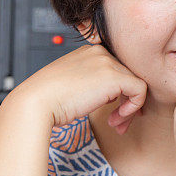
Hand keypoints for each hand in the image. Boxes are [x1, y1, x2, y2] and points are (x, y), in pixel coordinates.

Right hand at [4, 44, 146, 133]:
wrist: (35, 102)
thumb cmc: (48, 98)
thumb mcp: (73, 83)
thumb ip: (94, 83)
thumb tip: (113, 96)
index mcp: (90, 51)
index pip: (118, 68)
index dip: (120, 91)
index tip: (114, 109)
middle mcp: (101, 52)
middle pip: (129, 76)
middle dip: (126, 102)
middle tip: (117, 121)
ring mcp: (108, 63)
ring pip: (137, 84)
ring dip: (129, 109)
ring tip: (116, 124)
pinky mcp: (115, 77)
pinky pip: (140, 91)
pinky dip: (133, 108)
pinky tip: (117, 119)